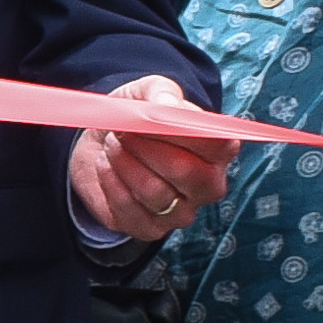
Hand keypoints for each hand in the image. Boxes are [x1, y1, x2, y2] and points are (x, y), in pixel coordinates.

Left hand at [67, 72, 238, 242]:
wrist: (102, 145)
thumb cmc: (136, 119)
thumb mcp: (146, 93)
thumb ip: (160, 93)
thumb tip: (166, 106)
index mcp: (219, 150)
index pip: (220, 144)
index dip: (183, 129)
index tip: (152, 114)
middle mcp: (208, 186)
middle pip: (186, 172)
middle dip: (147, 147)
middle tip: (123, 130)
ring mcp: (181, 212)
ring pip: (154, 192)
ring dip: (124, 163)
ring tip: (112, 145)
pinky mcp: (150, 229)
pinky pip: (129, 210)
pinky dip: (110, 183)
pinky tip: (106, 165)